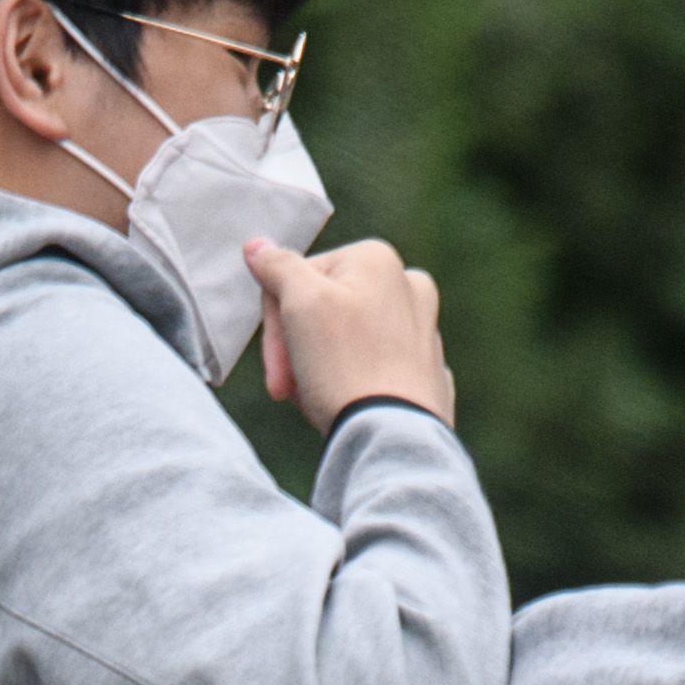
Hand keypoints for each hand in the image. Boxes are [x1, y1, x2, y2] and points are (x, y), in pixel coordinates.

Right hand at [250, 237, 451, 428]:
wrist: (392, 438)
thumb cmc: (347, 367)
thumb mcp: (301, 303)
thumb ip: (278, 267)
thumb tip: (258, 247)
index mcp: (377, 260)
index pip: (297, 278)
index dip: (275, 321)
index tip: (276, 363)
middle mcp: (408, 287)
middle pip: (322, 308)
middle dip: (295, 349)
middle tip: (285, 389)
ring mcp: (422, 331)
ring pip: (343, 342)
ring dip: (317, 369)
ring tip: (318, 399)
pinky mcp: (426, 373)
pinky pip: (372, 371)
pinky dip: (352, 385)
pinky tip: (349, 405)